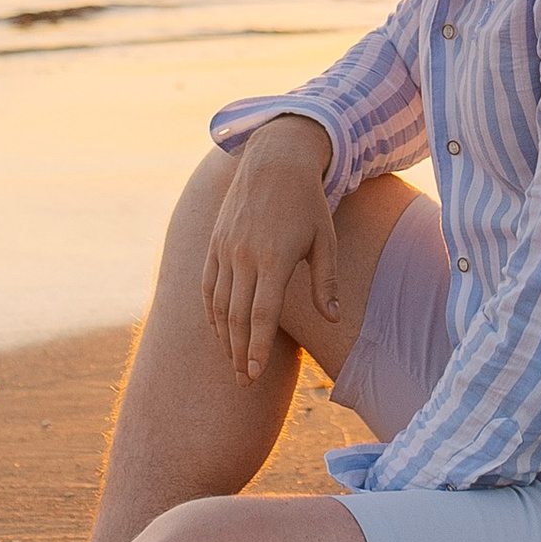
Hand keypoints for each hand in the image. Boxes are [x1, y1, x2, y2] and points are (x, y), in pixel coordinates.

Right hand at [202, 117, 338, 383]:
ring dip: (224, 337)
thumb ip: (326, 282)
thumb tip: (333, 319)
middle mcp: (244, 255)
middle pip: (237, 317)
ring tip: (232, 362)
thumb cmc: (307, 202)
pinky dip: (211, 311)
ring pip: (218, 304)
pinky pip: (207, 284)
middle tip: (244, 382)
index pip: (262, 315)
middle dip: (239, 353)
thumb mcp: (325, 239)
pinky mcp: (215, 242)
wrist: (274, 159)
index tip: (255, 375)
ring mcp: (225, 248)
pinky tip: (219, 330)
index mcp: (274, 258)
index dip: (257, 348)